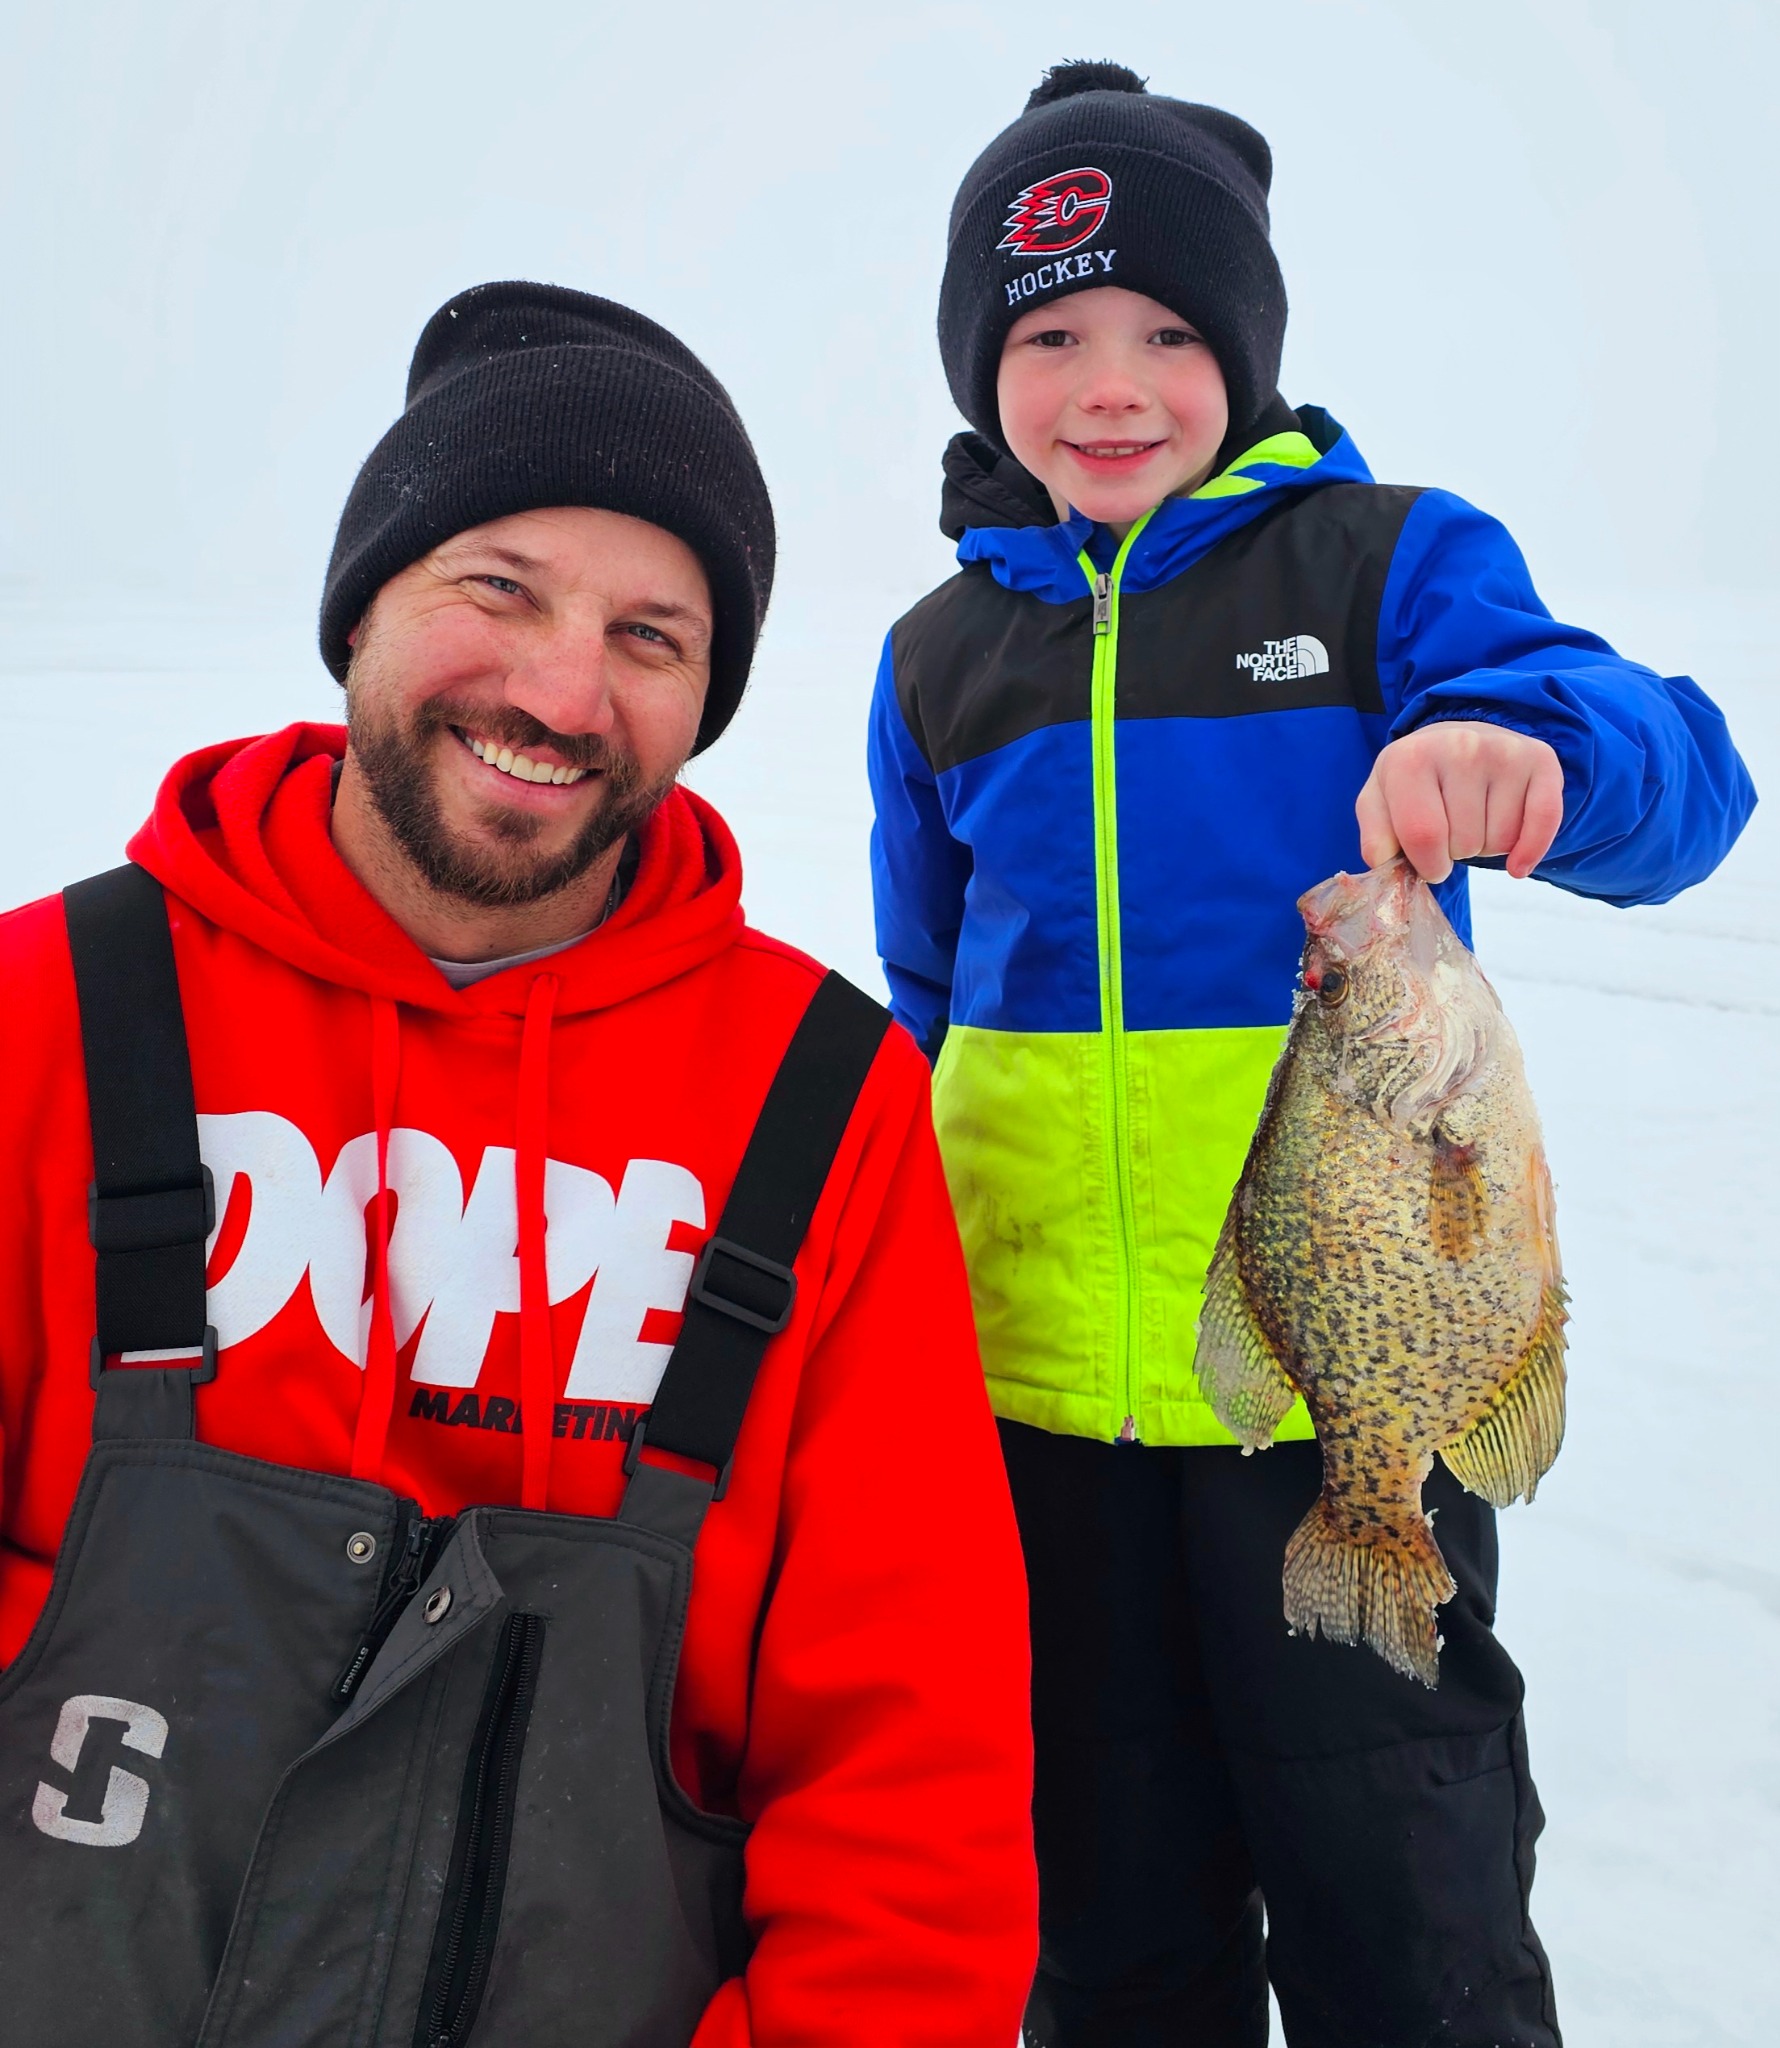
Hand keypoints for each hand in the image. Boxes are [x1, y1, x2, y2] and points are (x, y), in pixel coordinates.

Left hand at [1356, 722, 1562, 883]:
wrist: (1456, 741)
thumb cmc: (1415, 781)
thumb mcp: (1380, 801)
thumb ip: (1375, 837)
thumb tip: (1385, 864)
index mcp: (1410, 758)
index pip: (1424, 836)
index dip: (1428, 865)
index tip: (1429, 863)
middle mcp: (1459, 746)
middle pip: (1464, 842)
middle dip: (1456, 851)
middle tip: (1451, 826)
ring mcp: (1503, 750)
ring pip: (1500, 840)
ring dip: (1487, 845)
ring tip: (1475, 817)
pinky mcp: (1540, 760)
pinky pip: (1545, 824)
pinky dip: (1530, 852)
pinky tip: (1518, 862)